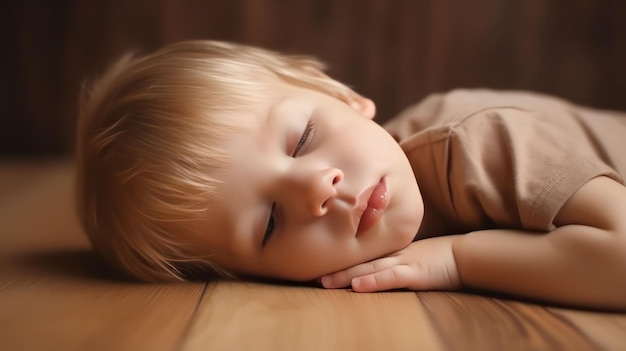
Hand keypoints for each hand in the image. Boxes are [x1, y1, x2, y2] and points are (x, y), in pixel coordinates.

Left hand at [320, 235, 461, 291]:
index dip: (339, 259)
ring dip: (345, 276)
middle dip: (334, 268)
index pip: (360, 255)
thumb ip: (393, 260)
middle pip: (358, 261)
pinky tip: (357, 286)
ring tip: (324, 282)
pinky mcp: (414, 273)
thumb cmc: (438, 257)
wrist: (463, 255)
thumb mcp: (411, 256)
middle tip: (311, 275)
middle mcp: (391, 255)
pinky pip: (390, 277)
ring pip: (368, 269)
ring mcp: (402, 262)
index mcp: (389, 251)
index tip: (317, 263)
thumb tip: (371, 268)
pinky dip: (373, 281)